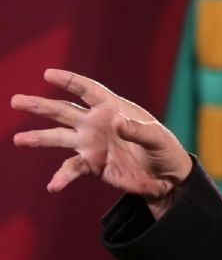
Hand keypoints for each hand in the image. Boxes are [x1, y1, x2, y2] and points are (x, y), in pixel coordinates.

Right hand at [11, 69, 191, 218]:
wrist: (166, 178)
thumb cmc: (165, 150)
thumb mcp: (157, 138)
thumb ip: (137, 130)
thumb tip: (114, 120)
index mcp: (113, 109)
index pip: (88, 91)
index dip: (69, 81)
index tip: (48, 74)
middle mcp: (97, 124)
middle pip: (64, 111)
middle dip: (41, 105)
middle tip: (16, 100)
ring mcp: (92, 144)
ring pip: (59, 138)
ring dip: (39, 138)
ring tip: (18, 139)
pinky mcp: (93, 165)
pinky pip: (71, 168)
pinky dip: (62, 176)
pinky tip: (53, 185)